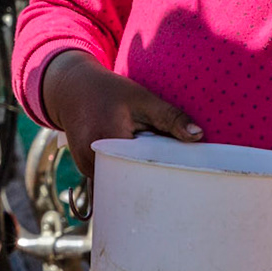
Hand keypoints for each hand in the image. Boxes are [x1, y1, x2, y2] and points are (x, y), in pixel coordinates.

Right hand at [39, 49, 202, 179]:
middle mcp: (91, 158)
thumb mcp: (142, 98)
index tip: (182, 182)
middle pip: (130, 181)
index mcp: (107, 140)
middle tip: (175, 180)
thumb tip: (199, 136)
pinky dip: (125, 173)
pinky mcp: (85, 168)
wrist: (72, 88)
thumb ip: (170, 117)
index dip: (163, 177)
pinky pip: (110, 178)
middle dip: (152, 182)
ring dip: (137, 176)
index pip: (142, 170)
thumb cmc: (110, 90)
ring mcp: (85, 166)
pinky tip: (137, 164)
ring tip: (156, 169)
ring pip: (119, 182)